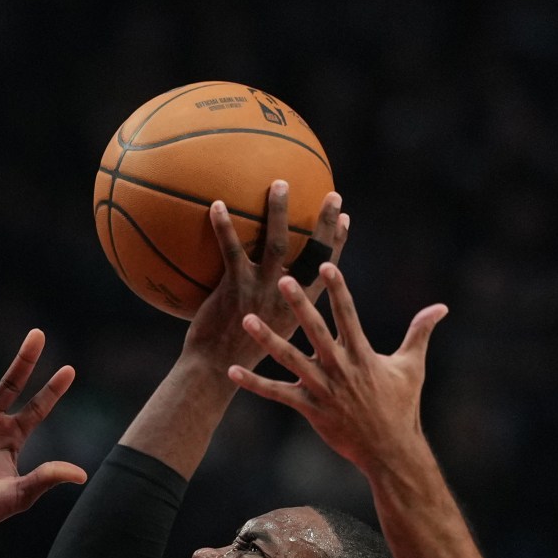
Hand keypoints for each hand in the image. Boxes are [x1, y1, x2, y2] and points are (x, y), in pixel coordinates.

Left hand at [184, 181, 348, 364]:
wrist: (213, 372)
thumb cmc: (239, 356)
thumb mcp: (270, 338)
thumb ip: (281, 318)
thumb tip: (281, 296)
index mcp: (300, 310)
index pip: (326, 271)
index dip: (336, 244)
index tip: (345, 218)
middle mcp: (287, 299)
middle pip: (313, 254)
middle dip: (325, 224)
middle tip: (332, 195)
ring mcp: (262, 292)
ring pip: (276, 245)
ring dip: (279, 213)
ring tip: (280, 184)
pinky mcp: (235, 289)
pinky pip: (231, 250)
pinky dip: (224, 226)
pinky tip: (216, 204)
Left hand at [230, 266, 447, 473]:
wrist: (390, 450)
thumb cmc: (402, 407)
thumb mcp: (412, 366)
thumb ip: (420, 332)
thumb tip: (441, 307)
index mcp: (363, 354)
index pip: (348, 314)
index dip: (337, 288)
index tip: (326, 264)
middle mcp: (341, 368)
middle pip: (316, 331)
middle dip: (299, 305)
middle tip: (282, 280)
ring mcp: (324, 389)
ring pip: (291, 359)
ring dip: (268, 340)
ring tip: (247, 319)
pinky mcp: (310, 409)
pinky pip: (277, 394)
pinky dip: (254, 383)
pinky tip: (232, 371)